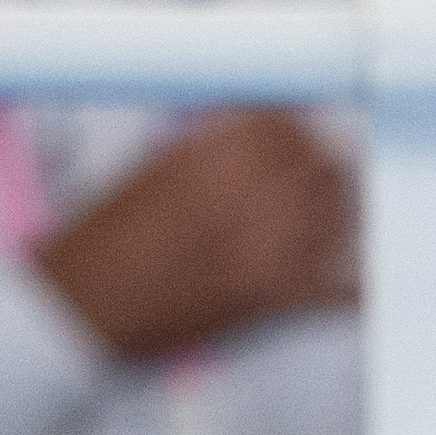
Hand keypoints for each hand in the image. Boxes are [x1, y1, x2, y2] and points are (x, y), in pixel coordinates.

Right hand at [35, 108, 354, 363]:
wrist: (77, 309)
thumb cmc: (102, 244)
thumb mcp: (149, 169)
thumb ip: (207, 146)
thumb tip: (251, 127)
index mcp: (207, 157)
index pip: (286, 125)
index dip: (296, 131)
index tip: (298, 137)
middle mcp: (243, 195)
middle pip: (323, 166)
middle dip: (321, 169)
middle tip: (315, 180)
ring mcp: (264, 247)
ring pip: (340, 215)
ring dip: (337, 215)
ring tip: (322, 220)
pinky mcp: (273, 298)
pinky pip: (340, 288)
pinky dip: (353, 287)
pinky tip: (357, 281)